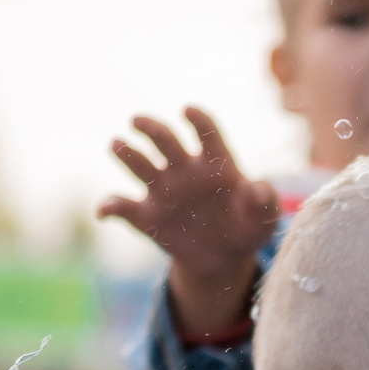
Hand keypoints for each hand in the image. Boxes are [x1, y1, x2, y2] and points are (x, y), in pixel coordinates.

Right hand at [98, 108, 280, 339]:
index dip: (199, 121)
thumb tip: (253, 187)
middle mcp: (185, 170)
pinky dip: (111, 206)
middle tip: (137, 121)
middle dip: (152, 129)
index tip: (188, 110)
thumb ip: (264, 200)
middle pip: (166, 141)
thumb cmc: (248, 228)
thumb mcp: (264, 219)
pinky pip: (124, 207)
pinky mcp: (147, 216)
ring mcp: (164, 191)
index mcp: (216, 163)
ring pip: (141, 165)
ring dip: (127, 154)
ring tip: (116, 144)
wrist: (225, 258)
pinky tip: (103, 211)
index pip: (207, 134)